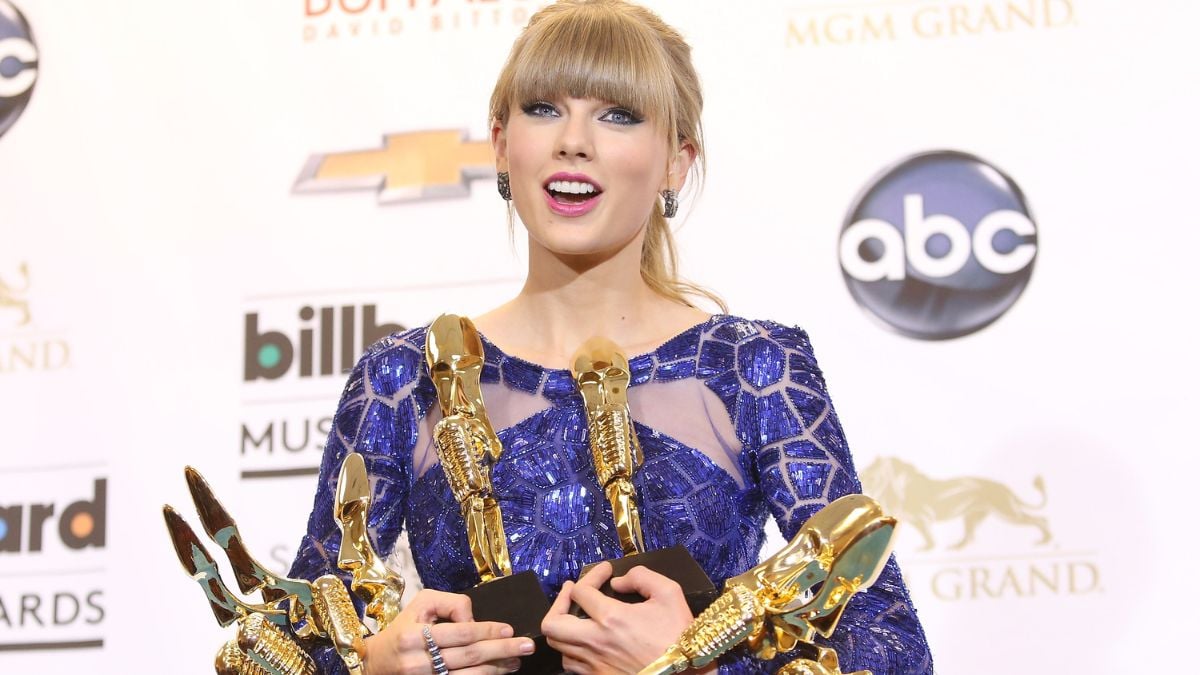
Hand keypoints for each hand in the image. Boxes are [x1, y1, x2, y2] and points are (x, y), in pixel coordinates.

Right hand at [363, 589, 533, 674]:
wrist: (376, 663)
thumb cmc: (403, 628)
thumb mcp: (422, 604)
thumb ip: (451, 604)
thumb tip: (475, 620)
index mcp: (414, 635)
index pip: (460, 632)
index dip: (487, 631)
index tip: (509, 629)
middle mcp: (418, 661)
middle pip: (468, 656)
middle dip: (501, 650)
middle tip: (526, 646)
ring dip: (496, 669)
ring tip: (515, 662)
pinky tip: (496, 674)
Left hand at [541, 562, 702, 674]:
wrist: (687, 674)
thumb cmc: (680, 635)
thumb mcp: (669, 594)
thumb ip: (641, 577)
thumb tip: (618, 582)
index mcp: (611, 618)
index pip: (581, 590)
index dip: (592, 574)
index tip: (606, 572)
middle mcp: (595, 643)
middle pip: (552, 623)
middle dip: (558, 602)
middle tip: (573, 592)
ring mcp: (594, 665)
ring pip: (558, 646)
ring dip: (564, 627)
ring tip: (577, 616)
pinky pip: (571, 664)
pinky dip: (572, 649)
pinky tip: (586, 640)